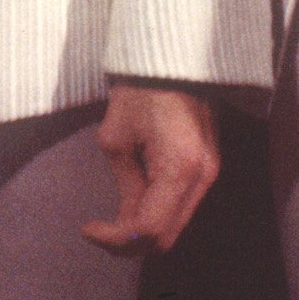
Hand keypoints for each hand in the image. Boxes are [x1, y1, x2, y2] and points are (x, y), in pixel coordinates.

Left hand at [82, 81, 218, 253]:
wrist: (171, 58)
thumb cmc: (139, 91)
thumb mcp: (116, 139)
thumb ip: (124, 187)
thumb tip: (123, 223)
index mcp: (179, 168)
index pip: (149, 229)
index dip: (115, 240)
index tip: (88, 228)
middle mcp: (202, 176)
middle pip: (166, 237)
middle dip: (129, 241)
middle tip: (100, 229)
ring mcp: (209, 172)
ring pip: (175, 226)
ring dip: (143, 229)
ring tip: (114, 215)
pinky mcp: (207, 165)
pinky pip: (182, 206)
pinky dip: (157, 213)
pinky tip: (135, 200)